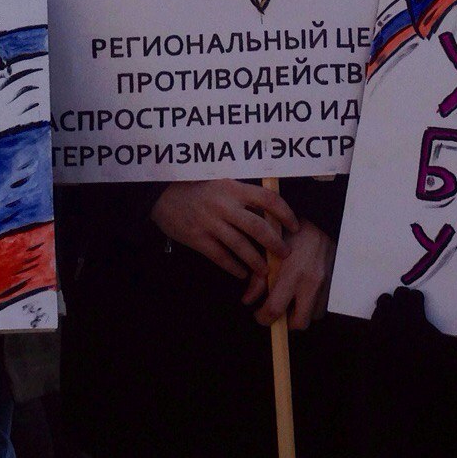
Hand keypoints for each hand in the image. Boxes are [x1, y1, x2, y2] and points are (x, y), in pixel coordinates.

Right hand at [151, 178, 298, 278]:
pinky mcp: (197, 238)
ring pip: (241, 246)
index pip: (268, 199)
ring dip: (256, 261)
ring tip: (265, 271)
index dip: (285, 213)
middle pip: (258, 227)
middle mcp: (224, 205)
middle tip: (284, 253)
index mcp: (233, 188)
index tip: (294, 226)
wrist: (161, 194)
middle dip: (275, 243)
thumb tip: (270, 212)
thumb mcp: (221, 184)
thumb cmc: (196, 187)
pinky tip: (241, 273)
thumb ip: (242, 196)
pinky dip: (233, 267)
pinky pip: (221, 257)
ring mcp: (210, 222)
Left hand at [242, 220, 334, 330]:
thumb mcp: (270, 253)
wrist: (318, 223)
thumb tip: (248, 301)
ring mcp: (325, 285)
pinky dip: (311, 307)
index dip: (263, 318)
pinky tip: (302, 295)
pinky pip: (322, 307)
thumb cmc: (291, 235)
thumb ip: (258, 279)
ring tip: (290, 302)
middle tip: (277, 314)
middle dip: (286, 324)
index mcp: (292, 273)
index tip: (259, 314)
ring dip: (300, 315)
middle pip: (299, 323)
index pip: (275, 309)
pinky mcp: (333, 284)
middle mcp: (311, 282)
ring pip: (313, 317)